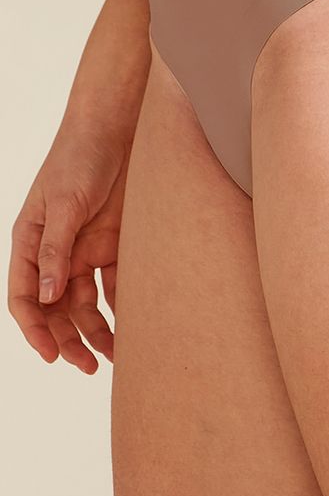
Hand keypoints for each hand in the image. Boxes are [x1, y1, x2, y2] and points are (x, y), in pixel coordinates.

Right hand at [7, 114, 132, 372]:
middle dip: (70, 339)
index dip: (35, 330)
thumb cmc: (79, 159)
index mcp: (30, 243)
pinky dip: (122, 304)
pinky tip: (136, 323)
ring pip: (87, 302)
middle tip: (89, 366)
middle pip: (57, 308)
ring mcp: (84, 249)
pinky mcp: (114, 243)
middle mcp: (55, 252)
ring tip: (116, 356)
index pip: (25, 297)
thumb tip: (44, 297)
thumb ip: (55, 249)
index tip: (51, 357)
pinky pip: (115, 283)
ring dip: (98, 329)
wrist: (117, 129)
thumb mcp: (64, 203)